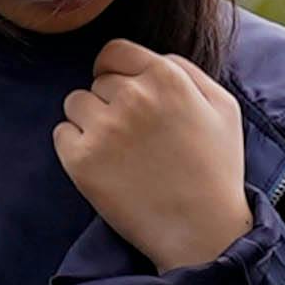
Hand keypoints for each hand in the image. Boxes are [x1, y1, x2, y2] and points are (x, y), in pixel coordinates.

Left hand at [55, 39, 251, 273]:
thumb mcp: (223, 108)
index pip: (115, 51)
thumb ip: (187, 71)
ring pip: (76, 104)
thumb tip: (152, 58)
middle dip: (111, 102)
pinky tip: (105, 166)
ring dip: (91, 122)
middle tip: (134, 136)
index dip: (116, 70)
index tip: (121, 92)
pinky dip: (76, 147)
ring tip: (119, 151)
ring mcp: (104, 128)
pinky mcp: (81, 160)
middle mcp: (132, 97)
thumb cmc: (216, 170)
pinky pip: (62, 134)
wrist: (202, 232)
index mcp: (167, 77)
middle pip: (98, 81)